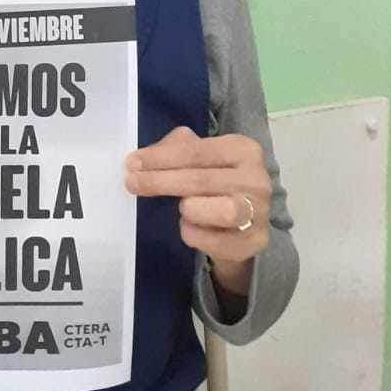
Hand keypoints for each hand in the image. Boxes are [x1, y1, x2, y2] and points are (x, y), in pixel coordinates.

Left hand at [125, 126, 270, 295]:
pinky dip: (194, 234)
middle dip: (160, 182)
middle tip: (131, 183)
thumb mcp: (199, 156)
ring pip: (219, 210)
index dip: (161, 158)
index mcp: (243, 150)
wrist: (245, 222)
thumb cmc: (215, 182)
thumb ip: (175, 149)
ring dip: (190, 209)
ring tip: (181, 208)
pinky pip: (215, 241)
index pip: (196, 152)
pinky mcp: (254, 241)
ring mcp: (259, 212)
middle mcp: (256, 179)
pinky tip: (190, 226)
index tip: (132, 163)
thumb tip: (142, 158)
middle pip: (200, 180)